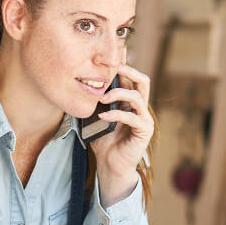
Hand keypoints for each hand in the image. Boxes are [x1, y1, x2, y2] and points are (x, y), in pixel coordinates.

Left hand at [89, 63, 153, 204]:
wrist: (110, 164)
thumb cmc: (103, 141)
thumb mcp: (96, 117)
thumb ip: (95, 102)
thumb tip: (81, 84)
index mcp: (130, 102)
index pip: (131, 79)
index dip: (123, 68)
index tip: (108, 60)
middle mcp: (140, 108)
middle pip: (143, 81)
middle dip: (129, 71)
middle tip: (113, 68)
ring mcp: (144, 119)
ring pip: (138, 96)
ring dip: (119, 93)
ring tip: (102, 98)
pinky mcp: (144, 131)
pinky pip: (132, 117)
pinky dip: (116, 114)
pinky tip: (103, 116)